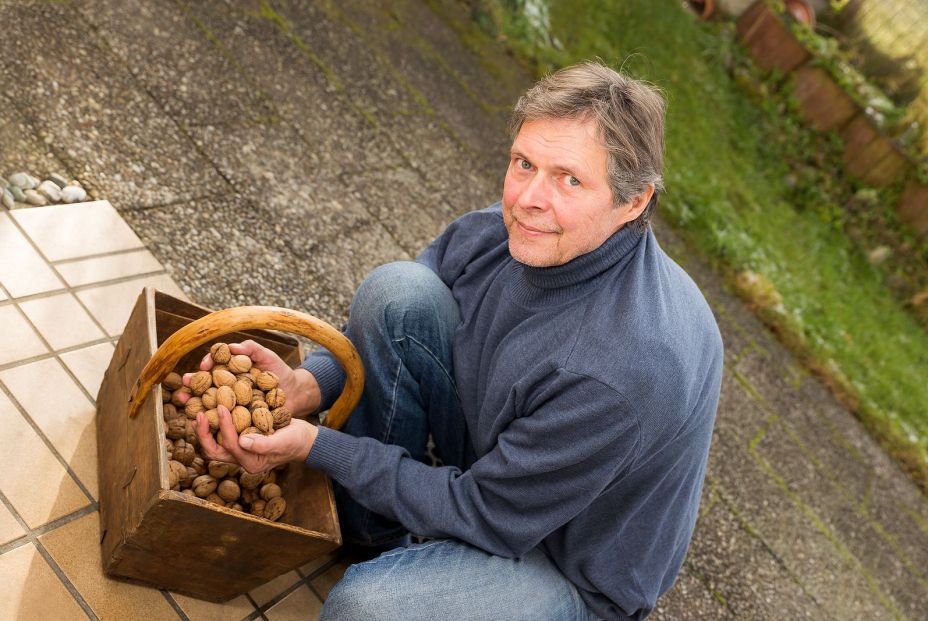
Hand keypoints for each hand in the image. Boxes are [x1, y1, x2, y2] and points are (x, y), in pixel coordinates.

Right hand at [179, 339, 320, 415]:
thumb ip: (251, 349)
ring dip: (195, 403)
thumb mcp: (267, 357)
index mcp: (231, 369)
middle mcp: (227, 385)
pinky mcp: (237, 418)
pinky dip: (210, 421)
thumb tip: (231, 347)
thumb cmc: (280, 372)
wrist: (295, 394)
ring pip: (208, 402)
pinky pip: (221, 419)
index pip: (214, 364)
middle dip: (193, 384)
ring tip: (187, 404)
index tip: (205, 365)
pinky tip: (201, 423)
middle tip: (186, 384)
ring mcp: (231, 402)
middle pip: (205, 384)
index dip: (207, 364)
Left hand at [195, 406, 317, 473]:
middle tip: (199, 414)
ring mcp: (241, 450)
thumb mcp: (283, 441)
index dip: (224, 426)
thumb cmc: (296, 441)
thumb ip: (263, 444)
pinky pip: (223, 434)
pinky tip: (211, 409)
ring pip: (216, 443)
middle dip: (204, 434)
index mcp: (251, 463)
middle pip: (215, 450)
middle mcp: (242, 459)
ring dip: (206, 429)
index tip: (222, 407)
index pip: (231, 445)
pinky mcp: (242, 440)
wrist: (304, 439)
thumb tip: (243, 441)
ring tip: (199, 412)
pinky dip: (215, 423)